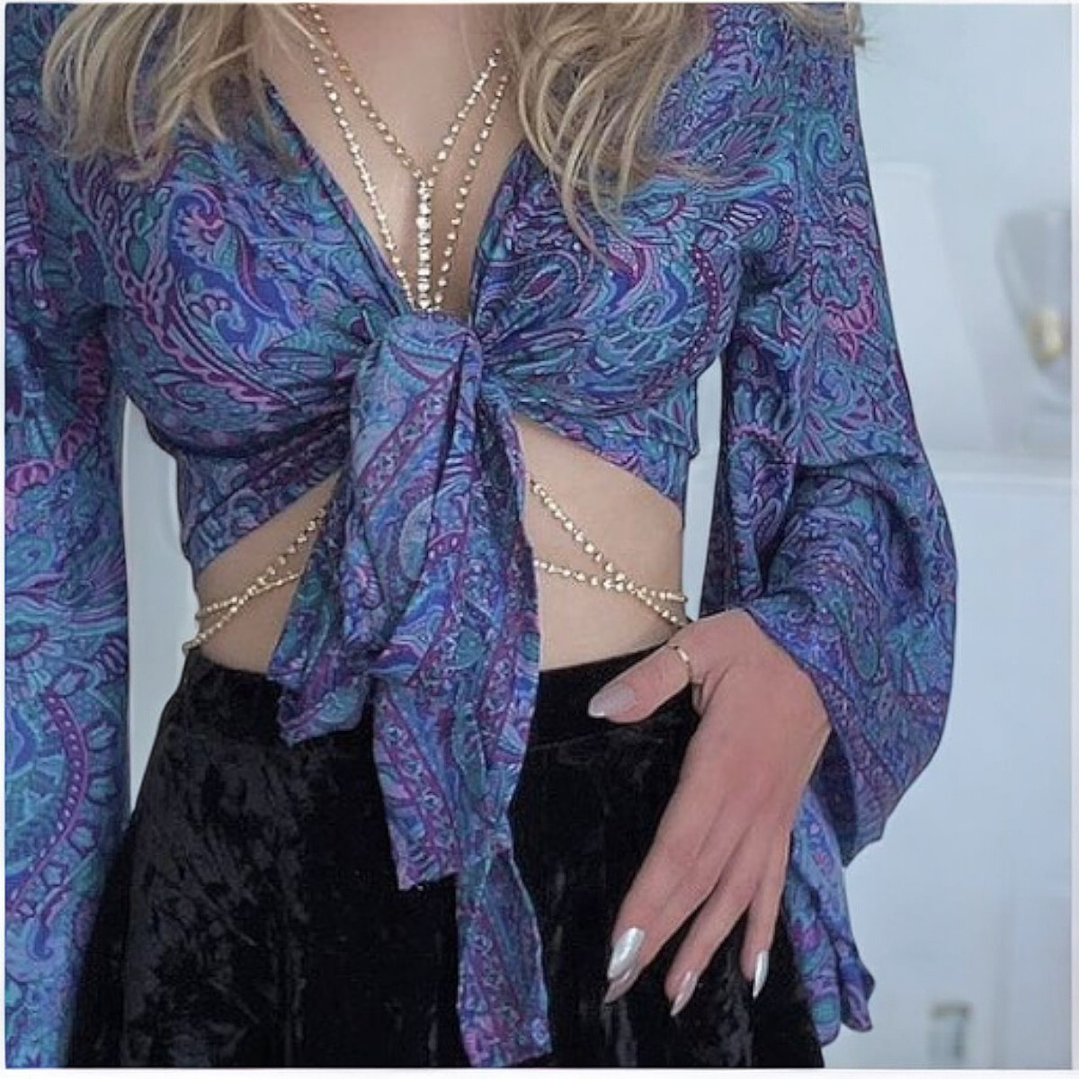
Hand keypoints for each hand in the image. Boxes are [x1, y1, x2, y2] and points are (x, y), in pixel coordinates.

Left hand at [585, 608, 831, 1014]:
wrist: (827, 647)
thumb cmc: (759, 645)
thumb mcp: (699, 646)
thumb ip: (649, 681)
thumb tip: (599, 709)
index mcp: (722, 766)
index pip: (679, 848)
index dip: (650, 900)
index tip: (622, 948)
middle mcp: (749, 804)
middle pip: (701, 884)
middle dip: (661, 938)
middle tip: (622, 986)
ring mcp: (772, 815)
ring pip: (738, 895)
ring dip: (706, 946)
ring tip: (678, 995)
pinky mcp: (785, 816)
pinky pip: (775, 882)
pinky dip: (764, 928)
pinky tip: (754, 970)